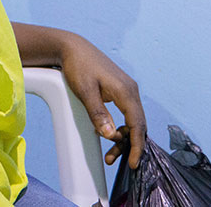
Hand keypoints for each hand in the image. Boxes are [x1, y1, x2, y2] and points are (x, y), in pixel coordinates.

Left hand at [57, 33, 146, 167]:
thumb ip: (98, 113)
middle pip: (137, 124)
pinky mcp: (120, 91)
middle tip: (112, 159)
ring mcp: (126, 90)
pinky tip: (105, 132)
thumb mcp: (85, 91)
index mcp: (126, 91)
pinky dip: (118, 126)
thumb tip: (110, 135)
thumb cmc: (78, 66)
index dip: (137, 145)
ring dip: (122, 137)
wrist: (72, 48)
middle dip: (128, 145)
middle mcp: (131, 90)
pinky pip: (125, 113)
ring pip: (131, 120)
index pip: (137, 124)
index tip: (133, 162)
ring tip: (108, 152)